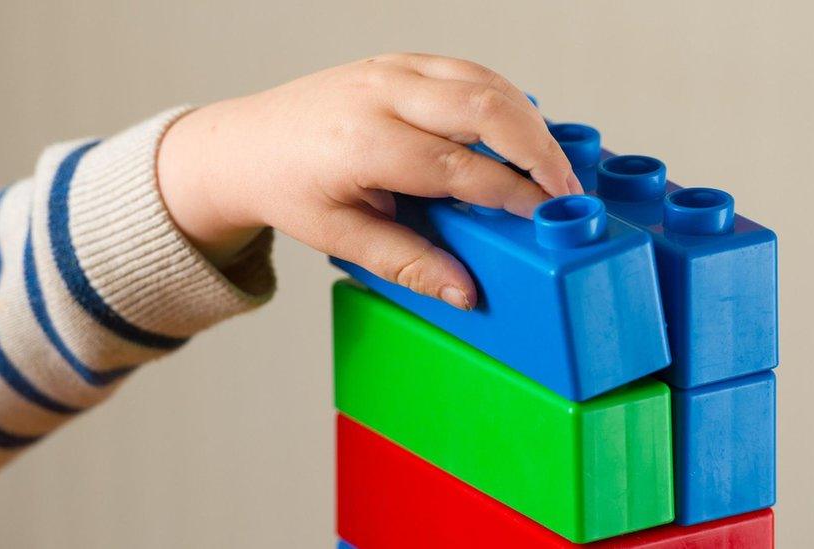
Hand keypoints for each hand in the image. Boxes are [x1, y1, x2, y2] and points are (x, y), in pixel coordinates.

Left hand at [157, 53, 580, 309]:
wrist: (245, 145)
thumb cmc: (288, 189)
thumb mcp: (341, 237)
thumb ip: (408, 263)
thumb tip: (466, 291)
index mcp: (364, 142)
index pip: (460, 167)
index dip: (512, 194)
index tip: (546, 219)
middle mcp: (380, 93)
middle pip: (485, 108)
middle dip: (538, 150)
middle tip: (568, 191)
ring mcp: (390, 68)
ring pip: (483, 81)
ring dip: (528, 121)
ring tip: (553, 166)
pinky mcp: (398, 60)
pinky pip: (466, 70)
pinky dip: (502, 98)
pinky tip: (519, 131)